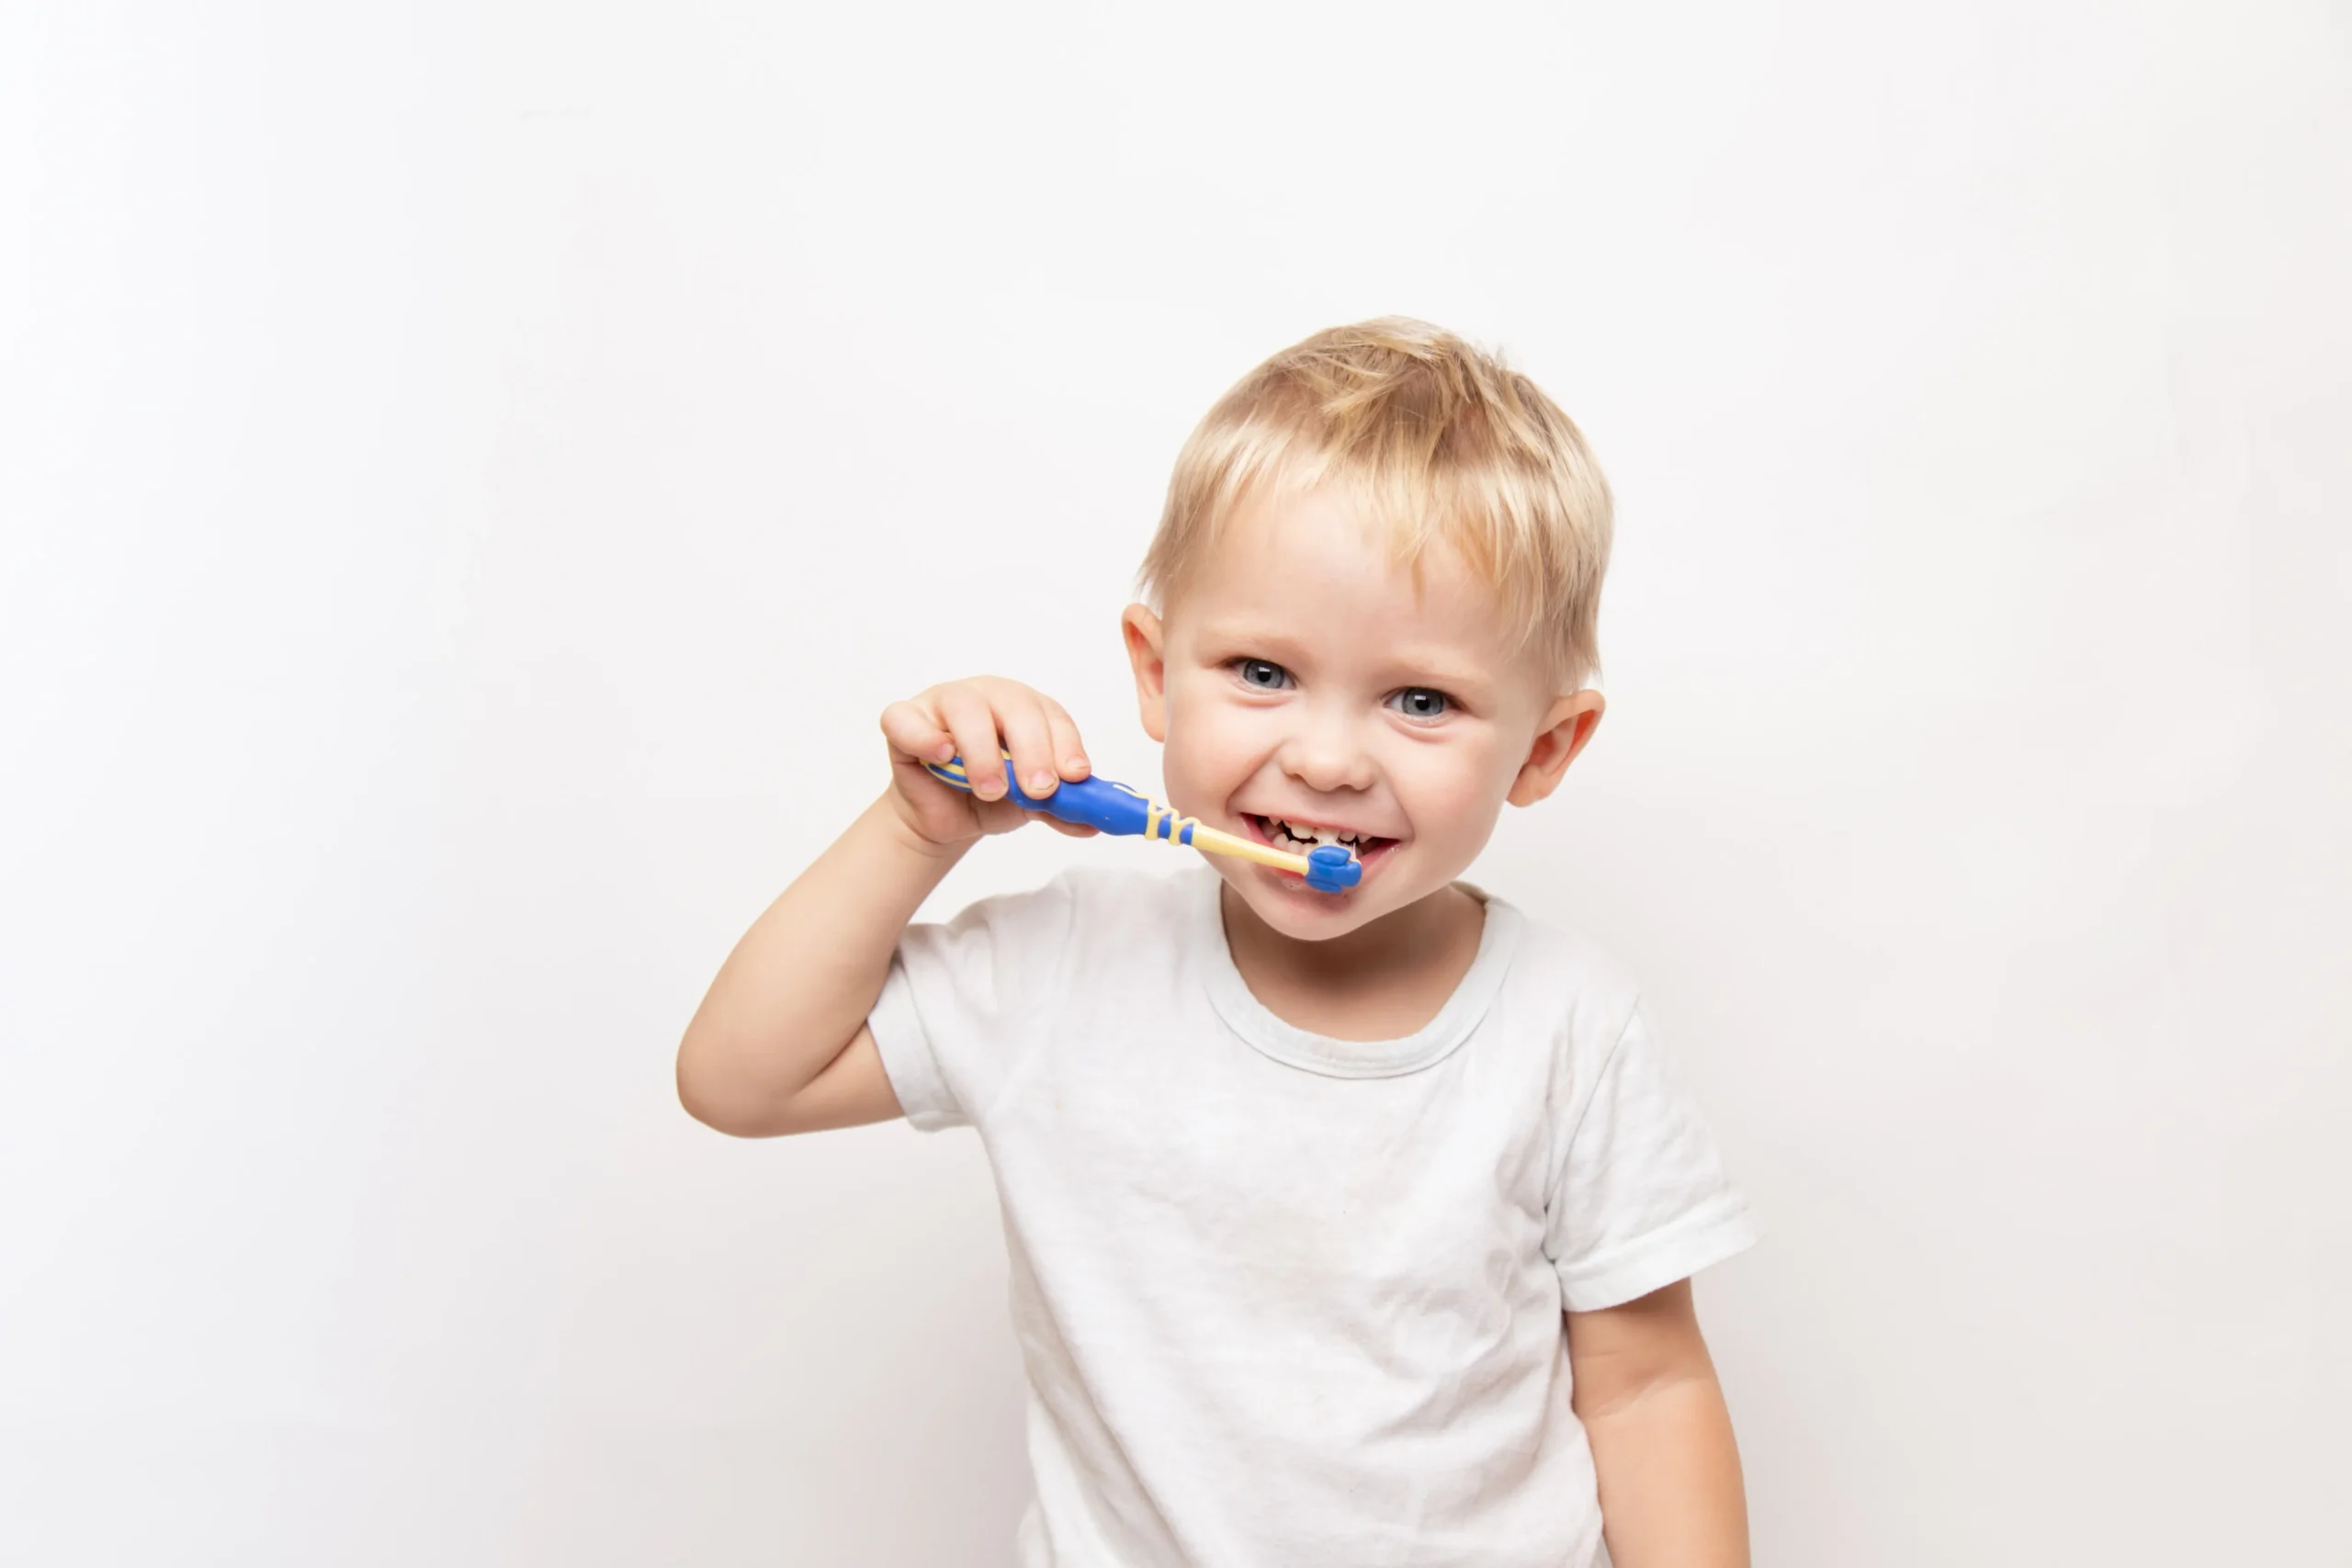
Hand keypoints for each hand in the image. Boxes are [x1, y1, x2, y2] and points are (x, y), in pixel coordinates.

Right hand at [878, 676, 1099, 850]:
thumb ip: (1062, 809)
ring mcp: (943, 703)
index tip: (1076, 777)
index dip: (1066, 744)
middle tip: (1040, 790)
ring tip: (992, 790)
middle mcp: (988, 696)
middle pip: (1014, 705)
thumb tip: (1094, 824)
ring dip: (983, 751)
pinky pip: (906, 718)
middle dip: (1032, 749)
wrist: (945, 816)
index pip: (1052, 715)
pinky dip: (925, 736)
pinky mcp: (903, 720)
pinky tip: (942, 756)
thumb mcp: (1032, 806)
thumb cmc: (990, 796)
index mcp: (1025, 708)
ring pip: (965, 708)